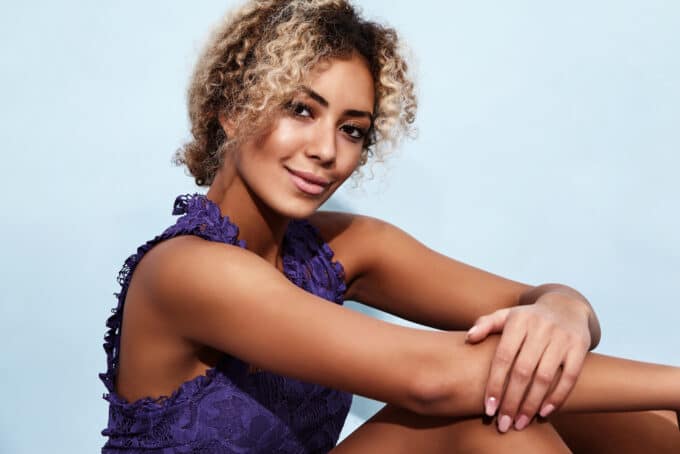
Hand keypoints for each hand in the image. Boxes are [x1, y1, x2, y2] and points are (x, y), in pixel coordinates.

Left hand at [465, 291, 591, 432]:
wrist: (566, 306)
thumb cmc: (528, 318)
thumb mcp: (506, 315)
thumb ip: (485, 324)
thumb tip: (469, 338)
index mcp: (518, 321)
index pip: (503, 357)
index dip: (495, 385)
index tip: (489, 409)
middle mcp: (540, 328)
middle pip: (522, 372)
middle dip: (511, 401)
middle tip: (503, 424)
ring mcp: (562, 337)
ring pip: (544, 378)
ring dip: (531, 404)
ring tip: (520, 423)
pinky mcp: (580, 347)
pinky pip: (569, 377)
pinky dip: (557, 397)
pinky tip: (543, 413)